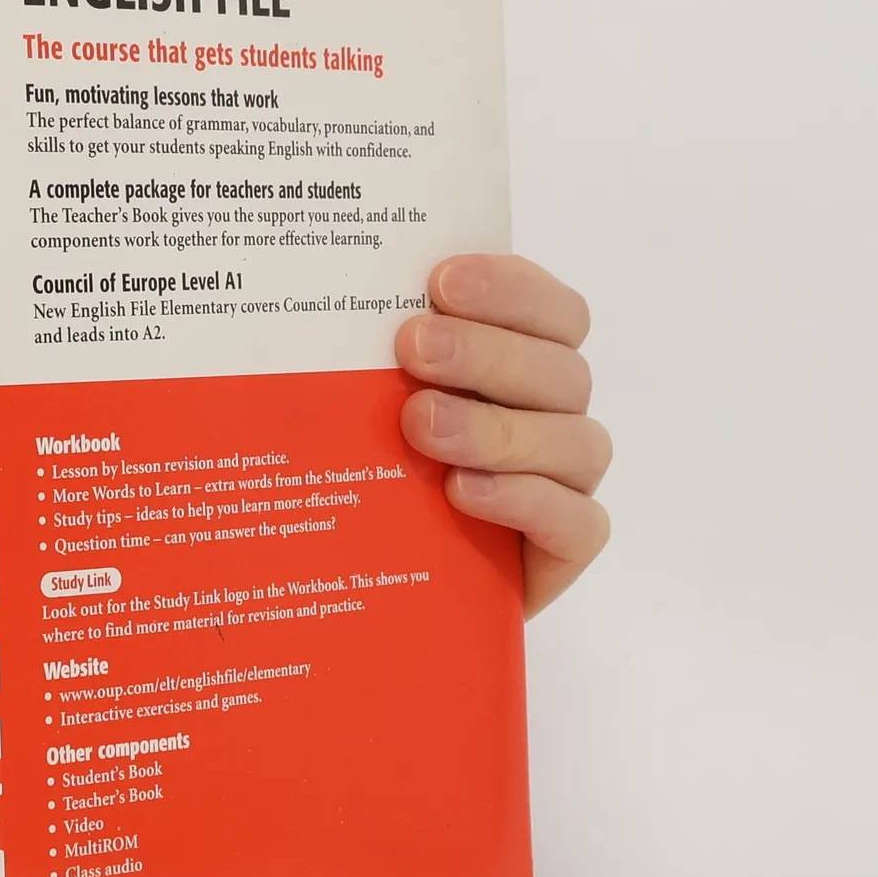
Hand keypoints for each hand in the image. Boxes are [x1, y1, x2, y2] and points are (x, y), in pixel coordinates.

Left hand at [396, 254, 610, 616]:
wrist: (385, 594)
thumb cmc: (371, 478)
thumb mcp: (361, 413)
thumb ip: (365, 362)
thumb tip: (301, 306)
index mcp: (525, 362)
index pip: (553, 311)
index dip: (510, 288)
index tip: (440, 282)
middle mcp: (554, 417)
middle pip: (560, 370)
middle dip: (486, 352)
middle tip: (413, 347)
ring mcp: (566, 483)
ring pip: (574, 442)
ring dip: (496, 428)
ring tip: (422, 426)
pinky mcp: (565, 548)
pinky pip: (576, 522)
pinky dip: (523, 499)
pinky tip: (464, 491)